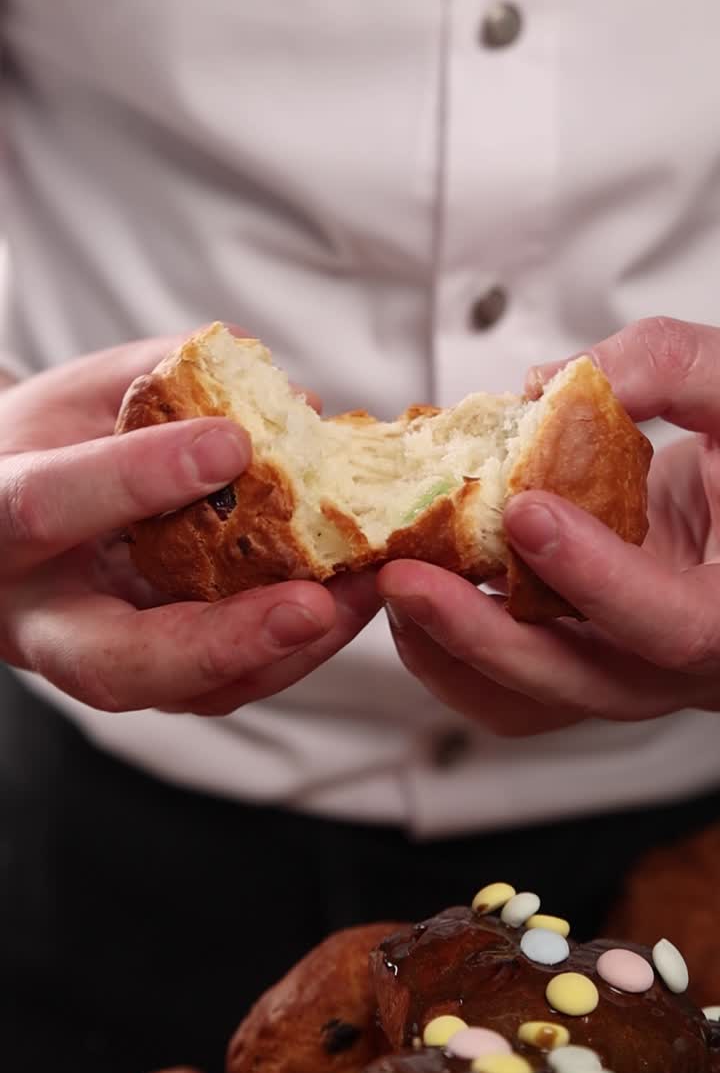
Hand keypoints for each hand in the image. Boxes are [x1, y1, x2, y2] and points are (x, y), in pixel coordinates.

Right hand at [0, 336, 378, 714]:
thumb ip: (163, 379)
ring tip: (361, 594)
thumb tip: (288, 396)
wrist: (5, 517)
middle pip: (114, 664)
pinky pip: (217, 686)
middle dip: (220, 643)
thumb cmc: (42, 446)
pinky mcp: (145, 675)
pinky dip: (288, 650)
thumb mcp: (79, 392)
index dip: (135, 477)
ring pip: (183, 694)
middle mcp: (35, 616)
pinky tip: (345, 601)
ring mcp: (90, 659)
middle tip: (311, 607)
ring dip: (283, 654)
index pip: (47, 506)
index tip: (231, 442)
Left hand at [378, 317, 719, 735]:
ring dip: (452, 654)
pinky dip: (452, 654)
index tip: (527, 512)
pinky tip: (416, 598)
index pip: (678, 625)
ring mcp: (630, 667)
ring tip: (396, 587)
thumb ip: (668, 369)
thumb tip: (554, 382)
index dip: (598, 578)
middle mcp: (687, 657)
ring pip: (537, 701)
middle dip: (484, 635)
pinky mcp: (584, 656)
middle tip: (408, 578)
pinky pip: (513, 687)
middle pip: (586, 682)